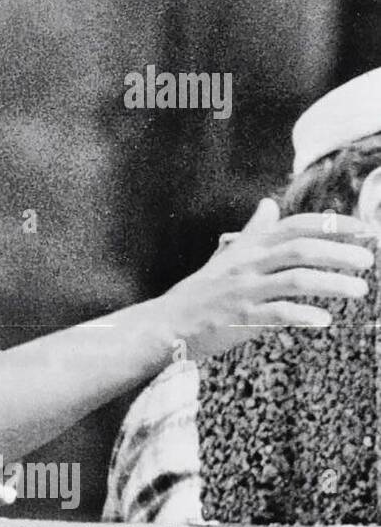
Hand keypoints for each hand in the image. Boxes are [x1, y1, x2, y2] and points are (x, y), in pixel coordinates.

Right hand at [156, 198, 374, 359]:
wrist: (166, 323)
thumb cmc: (201, 291)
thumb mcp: (226, 256)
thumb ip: (252, 231)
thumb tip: (269, 204)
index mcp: (248, 248)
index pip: (295, 226)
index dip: (332, 224)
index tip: (363, 228)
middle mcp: (247, 265)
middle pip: (300, 249)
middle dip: (339, 252)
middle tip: (368, 260)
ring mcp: (243, 291)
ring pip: (295, 280)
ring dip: (331, 283)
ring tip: (359, 290)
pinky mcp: (240, 318)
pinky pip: (276, 313)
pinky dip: (302, 315)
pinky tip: (323, 320)